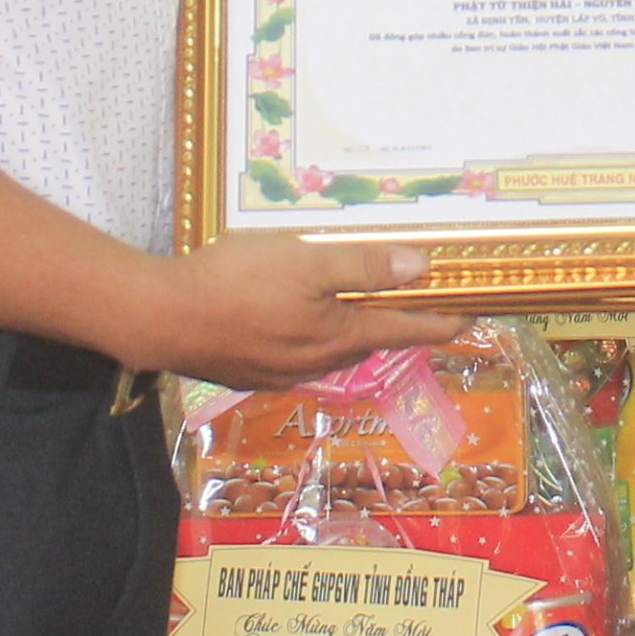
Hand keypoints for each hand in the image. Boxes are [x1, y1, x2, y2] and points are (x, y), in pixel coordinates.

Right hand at [133, 233, 470, 389]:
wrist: (162, 318)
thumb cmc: (236, 282)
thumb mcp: (306, 262)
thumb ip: (363, 267)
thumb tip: (420, 271)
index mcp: (338, 335)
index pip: (405, 329)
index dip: (441, 320)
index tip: (472, 316)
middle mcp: (316, 363)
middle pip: (370, 341)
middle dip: (396, 324)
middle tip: (415, 301)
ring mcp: (282, 373)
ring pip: (333, 350)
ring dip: (353, 330)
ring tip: (358, 306)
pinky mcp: (252, 371)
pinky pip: (299, 354)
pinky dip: (315, 335)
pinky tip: (298, 319)